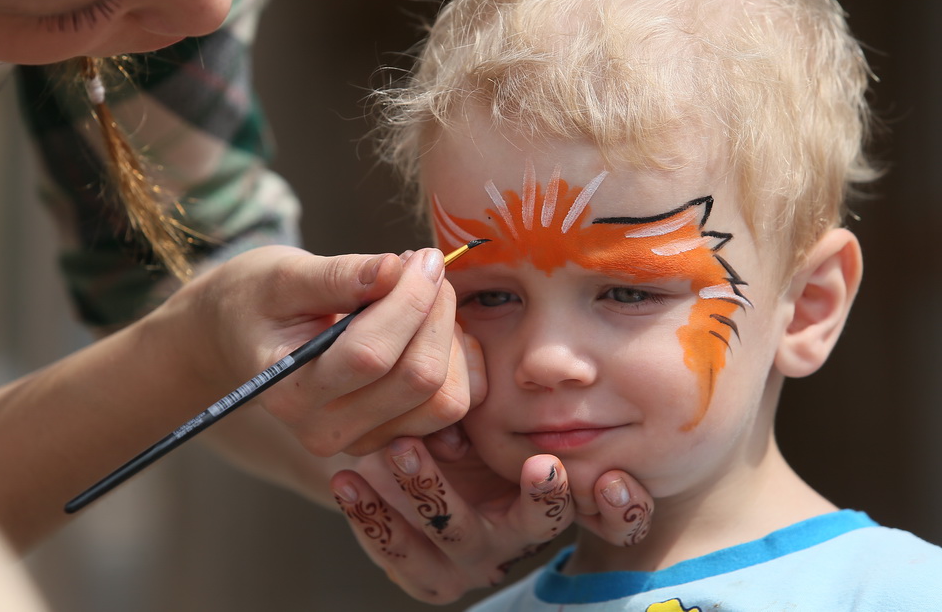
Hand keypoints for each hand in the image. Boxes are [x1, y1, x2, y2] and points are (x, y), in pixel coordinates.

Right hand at [173, 245, 485, 455]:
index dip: (410, 299)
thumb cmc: (258, 301)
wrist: (241, 340)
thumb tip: (397, 268)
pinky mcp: (392, 438)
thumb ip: (339, 275)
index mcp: (290, 393)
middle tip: (425, 267)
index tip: (422, 255)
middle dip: (436, 312)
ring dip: (452, 339)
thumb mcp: (283, 276)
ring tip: (427, 297)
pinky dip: (460, 363)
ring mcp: (363, 442)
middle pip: (419, 380)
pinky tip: (435, 327)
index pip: (372, 355)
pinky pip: (454, 408)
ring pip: (447, 400)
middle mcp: (326, 431)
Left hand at [329, 434, 653, 603]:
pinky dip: (371, 516)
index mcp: (548, 495)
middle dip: (541, 495)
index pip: (610, 516)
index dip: (621, 508)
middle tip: (541, 463)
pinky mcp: (427, 577)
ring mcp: (472, 562)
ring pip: (460, 536)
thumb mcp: (478, 413)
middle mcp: (518, 535)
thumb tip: (469, 393)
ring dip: (432, 490)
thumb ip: (482, 403)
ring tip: (400, 449)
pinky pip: (400, 556)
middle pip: (538, 524)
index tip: (613, 479)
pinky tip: (350, 482)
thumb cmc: (454, 430)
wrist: (397, 470)